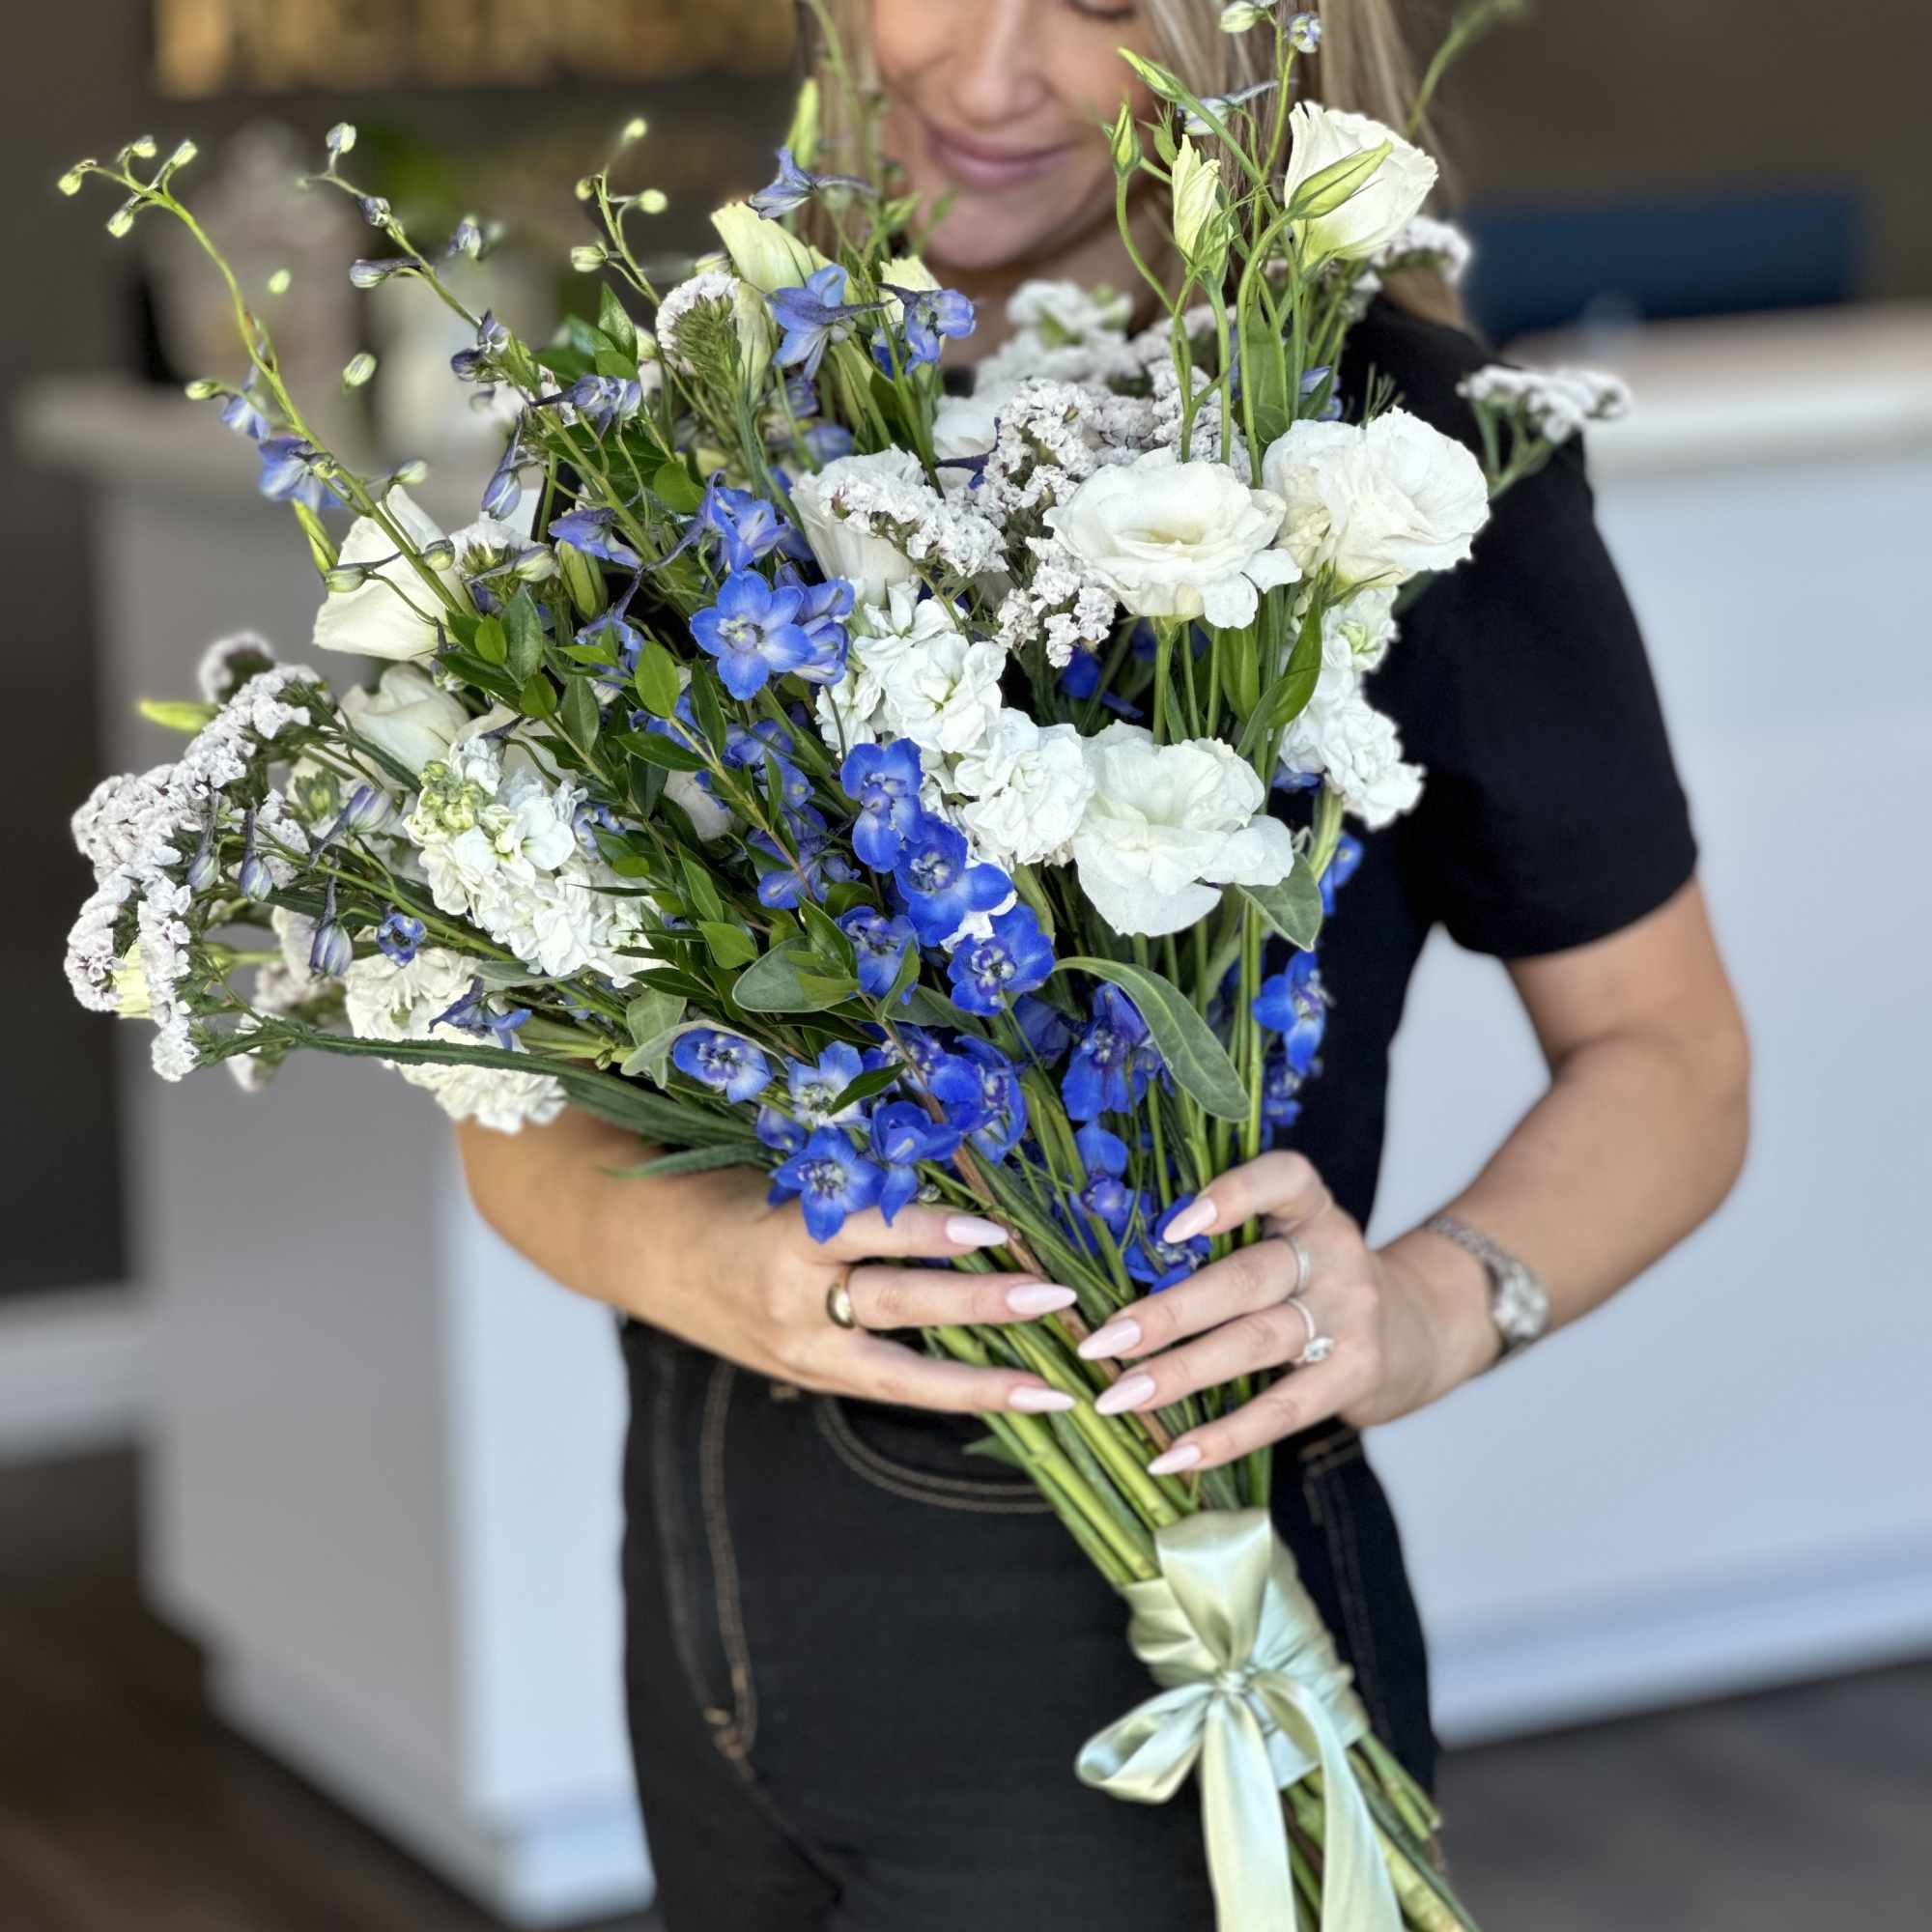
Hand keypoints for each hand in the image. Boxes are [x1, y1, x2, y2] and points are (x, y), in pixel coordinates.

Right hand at [625, 1164, 1081, 1415]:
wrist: (652, 1254)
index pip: (872, 1233)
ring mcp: (802, 1351)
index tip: (996, 1228)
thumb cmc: (731, 1196)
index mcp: (788, 1234)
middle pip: (900, 1304)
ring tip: (1051, 1386)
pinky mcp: (809, 1378)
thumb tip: (967, 1181)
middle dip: (982, 1305)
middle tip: (1054, 1296)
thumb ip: (864, 1193)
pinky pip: (889, 1388)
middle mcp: (795, 1300)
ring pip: (903, 1375)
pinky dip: (949, 1392)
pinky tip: (1010, 1398)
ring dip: (982, 1380)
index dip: (933, 1231)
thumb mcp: (790, 1180)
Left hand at [1073, 1151, 1500, 1475]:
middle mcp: (1333, 1255)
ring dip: (1179, 1373)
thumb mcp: (1291, 1240)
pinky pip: (1282, 1408)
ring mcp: (1349, 1316)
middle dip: (1167, 1313)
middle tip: (1100, 1341)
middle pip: (1246, 1279)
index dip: (1232, 1196)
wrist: (1420, 1329)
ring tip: (1118, 1398)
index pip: (1284, 1179)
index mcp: (1310, 1210)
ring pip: (1254, 1343)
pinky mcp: (1355, 1374)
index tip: (1171, 1228)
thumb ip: (1229, 1245)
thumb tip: (1113, 1277)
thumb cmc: (1318, 1280)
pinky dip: (1225, 1435)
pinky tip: (1174, 1455)